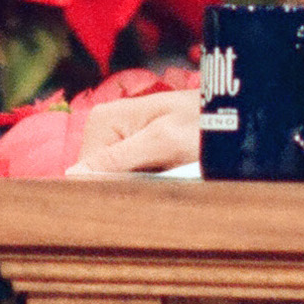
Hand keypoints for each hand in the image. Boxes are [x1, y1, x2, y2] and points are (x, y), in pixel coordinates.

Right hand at [67, 89, 200, 176]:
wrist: (231, 116)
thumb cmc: (201, 123)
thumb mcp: (162, 142)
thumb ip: (118, 158)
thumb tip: (72, 174)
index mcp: (101, 120)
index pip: (85, 171)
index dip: (110, 186)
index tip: (141, 187)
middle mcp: (104, 127)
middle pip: (99, 175)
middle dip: (127, 184)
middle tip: (163, 177)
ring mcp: (118, 138)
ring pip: (114, 178)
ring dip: (139, 184)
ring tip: (168, 174)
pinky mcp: (133, 149)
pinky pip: (129, 175)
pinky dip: (148, 180)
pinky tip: (167, 174)